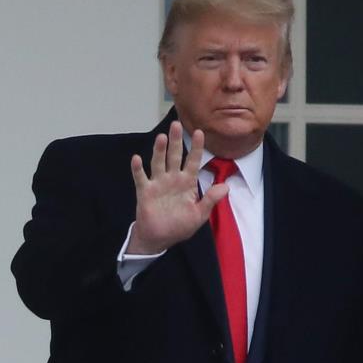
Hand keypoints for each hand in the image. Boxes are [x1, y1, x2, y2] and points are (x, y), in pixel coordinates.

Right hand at [127, 121, 227, 253]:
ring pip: (158, 162)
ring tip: (161, 137)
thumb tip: (226, 186)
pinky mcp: (145, 191)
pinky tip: (137, 158)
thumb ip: (210, 199)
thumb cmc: (180, 226)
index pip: (194, 161)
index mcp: (188, 183)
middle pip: (175, 156)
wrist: (160, 238)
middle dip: (176, 141)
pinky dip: (138, 169)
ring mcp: (158, 183)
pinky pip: (141, 178)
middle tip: (176, 124)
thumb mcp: (199, 214)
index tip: (200, 132)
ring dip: (159, 150)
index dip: (197, 147)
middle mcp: (173, 179)